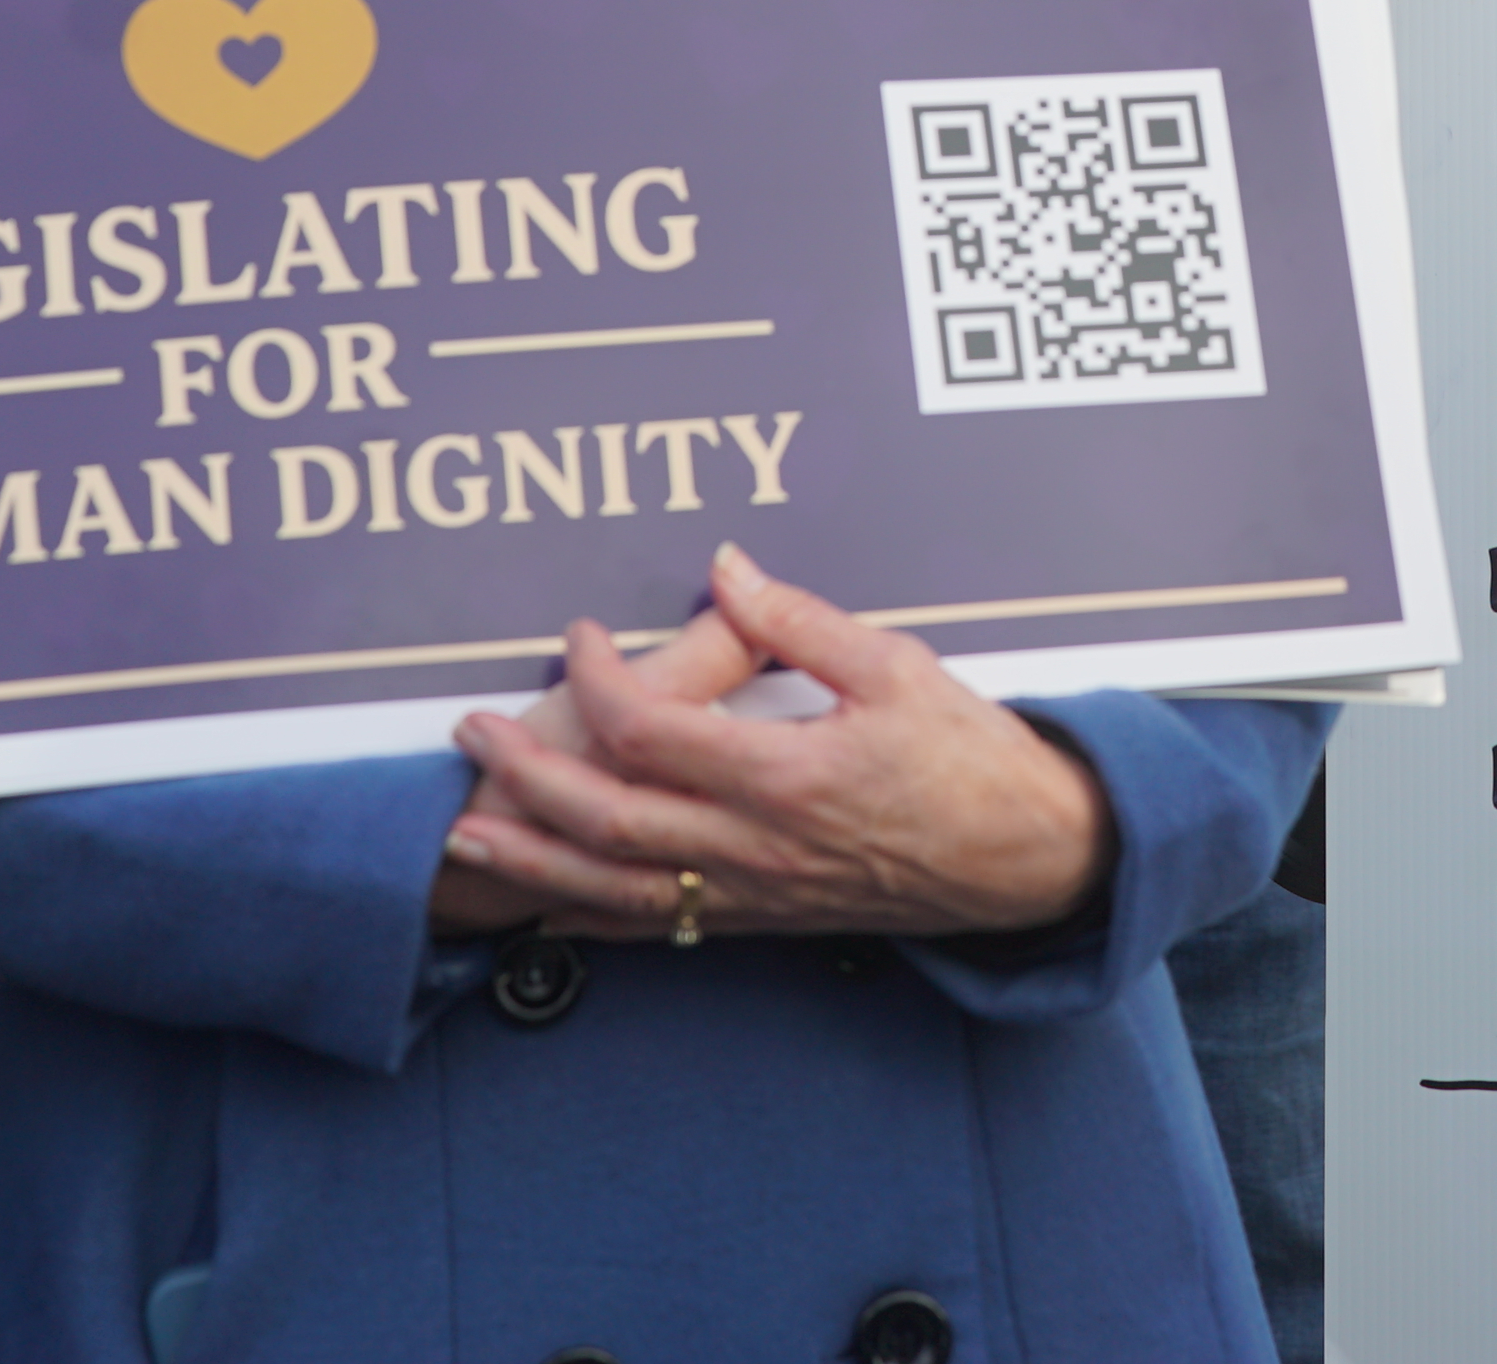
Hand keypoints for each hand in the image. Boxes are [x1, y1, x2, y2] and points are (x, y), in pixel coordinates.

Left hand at [438, 543, 1113, 941]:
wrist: (1027, 860)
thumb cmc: (972, 760)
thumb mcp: (897, 667)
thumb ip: (800, 620)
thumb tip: (726, 571)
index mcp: (787, 773)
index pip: (651, 728)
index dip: (597, 678)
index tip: (581, 638)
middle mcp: (758, 844)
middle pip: (607, 818)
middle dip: (525, 775)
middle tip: (474, 732)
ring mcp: (756, 892)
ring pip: (615, 885)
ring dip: (533, 856)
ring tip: (469, 827)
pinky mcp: (764, 918)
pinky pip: (659, 926)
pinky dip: (591, 914)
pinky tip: (549, 897)